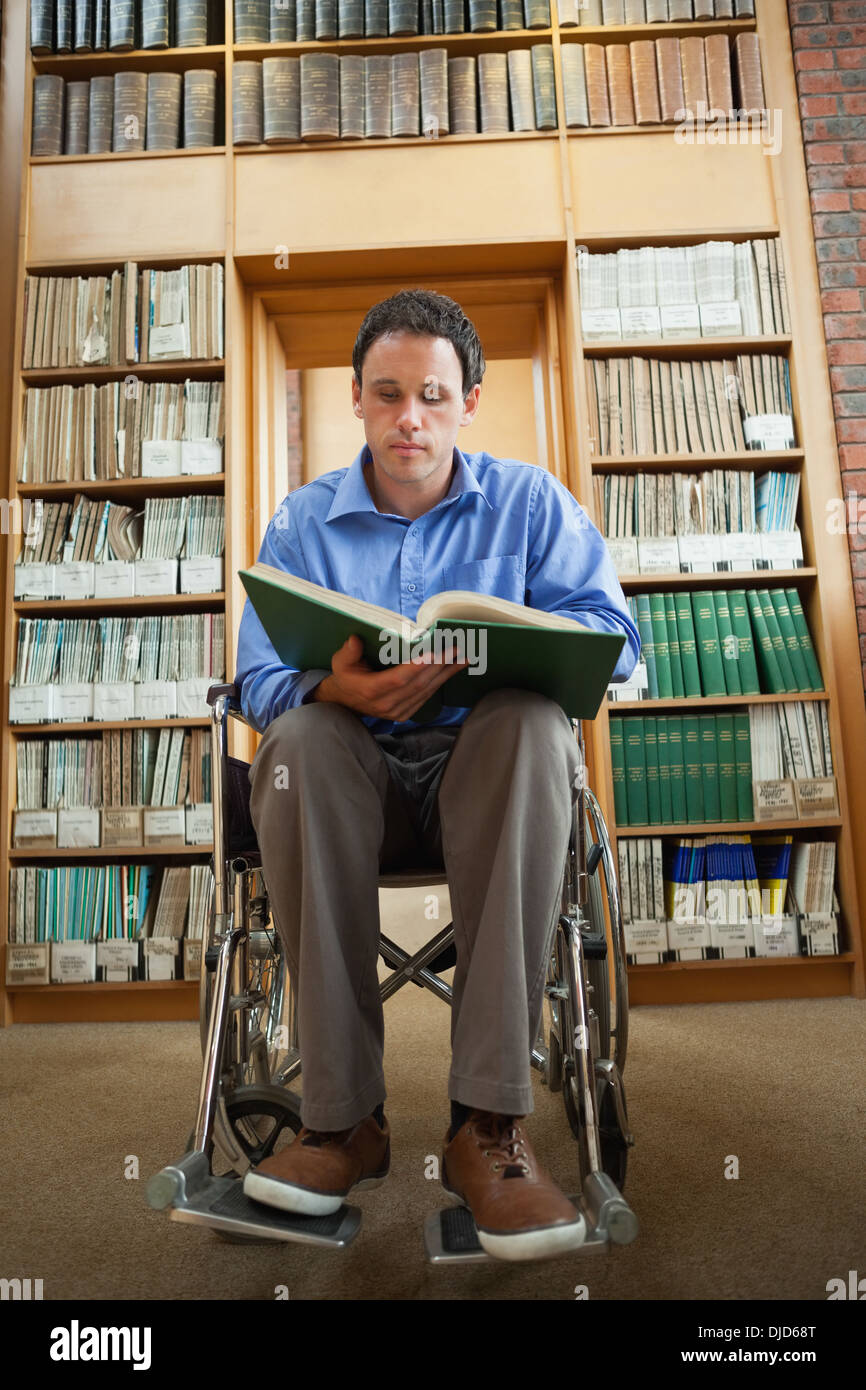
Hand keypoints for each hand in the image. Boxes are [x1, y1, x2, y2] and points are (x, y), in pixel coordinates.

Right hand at [312, 634, 468, 721]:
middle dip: (439, 665)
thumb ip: (348, 652)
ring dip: (446, 673)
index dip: (417, 667)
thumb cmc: (345, 678)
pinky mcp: (405, 714)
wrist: (345, 703)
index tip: (433, 653)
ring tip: (462, 657)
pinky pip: (426, 697)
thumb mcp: (339, 663)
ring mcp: (397, 712)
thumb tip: (355, 640)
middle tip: (455, 649)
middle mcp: (386, 704)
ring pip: (426, 691)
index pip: (398, 679)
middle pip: (418, 684)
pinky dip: (440, 682)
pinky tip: (452, 669)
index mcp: (370, 690)